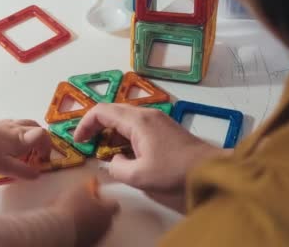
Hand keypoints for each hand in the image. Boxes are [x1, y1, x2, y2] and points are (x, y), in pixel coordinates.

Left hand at [0, 119, 51, 179]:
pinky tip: (7, 144)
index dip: (47, 148)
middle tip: (35, 155)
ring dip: (31, 136)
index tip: (41, 160)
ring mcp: (7, 124)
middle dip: (41, 141)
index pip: (44, 136)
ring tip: (23, 150)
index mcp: (23, 138)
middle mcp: (18, 128)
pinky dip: (19, 133)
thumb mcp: (5, 168)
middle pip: (37, 128)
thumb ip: (24, 172)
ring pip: (26, 125)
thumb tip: (38, 174)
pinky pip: (15, 125)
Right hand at [52, 179, 119, 246]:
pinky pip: (87, 233)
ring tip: (74, 214)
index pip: (115, 204)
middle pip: (106, 216)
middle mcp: (106, 225)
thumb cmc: (72, 206)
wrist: (60, 229)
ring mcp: (97, 236)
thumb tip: (95, 180)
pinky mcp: (87, 243)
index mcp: (107, 211)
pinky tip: (70, 223)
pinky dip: (82, 228)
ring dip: (89, 219)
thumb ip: (90, 183)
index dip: (106, 198)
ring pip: (96, 225)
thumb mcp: (81, 188)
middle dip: (97, 209)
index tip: (96, 195)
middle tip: (84, 203)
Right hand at [74, 103, 229, 193]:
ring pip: (125, 118)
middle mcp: (146, 114)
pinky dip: (125, 135)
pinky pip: (137, 124)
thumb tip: (113, 161)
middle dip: (97, 127)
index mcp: (137, 121)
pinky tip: (127, 152)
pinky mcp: (164, 127)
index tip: (79, 140)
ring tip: (106, 152)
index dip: (85, 124)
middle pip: (112, 111)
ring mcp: (157, 119)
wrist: (210, 169)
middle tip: (89, 145)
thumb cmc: (174, 171)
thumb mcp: (139, 176)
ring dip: (111, 132)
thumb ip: (117, 168)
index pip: (102, 111)